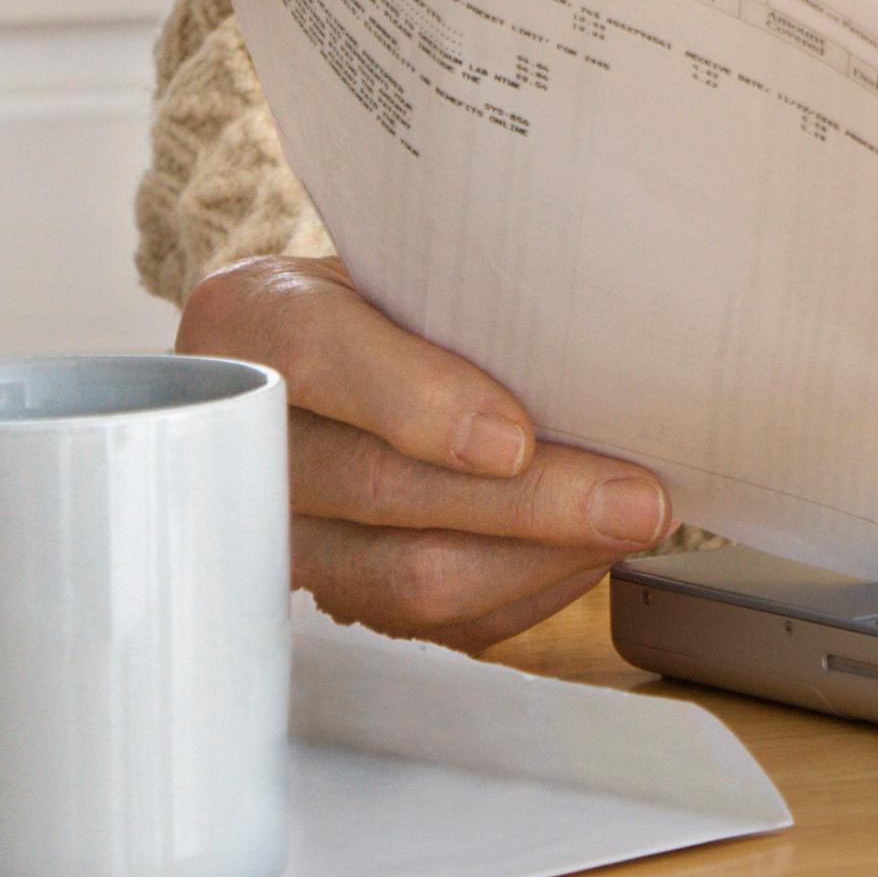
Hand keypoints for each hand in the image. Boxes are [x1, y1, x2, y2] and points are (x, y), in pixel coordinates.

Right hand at [176, 253, 673, 649]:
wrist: (338, 349)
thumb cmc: (388, 292)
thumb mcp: (406, 256)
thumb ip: (466, 286)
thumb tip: (600, 332)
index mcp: (251, 320)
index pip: (318, 356)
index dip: (415, 403)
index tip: (515, 440)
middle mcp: (242, 435)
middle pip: (378, 486)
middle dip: (525, 503)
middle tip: (634, 499)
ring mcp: (278, 529)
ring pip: (403, 577)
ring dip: (536, 559)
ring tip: (630, 528)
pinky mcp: (329, 590)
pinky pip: (430, 620)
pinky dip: (520, 591)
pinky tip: (585, 554)